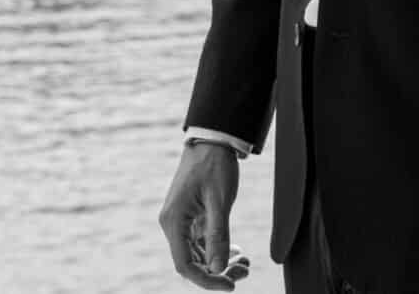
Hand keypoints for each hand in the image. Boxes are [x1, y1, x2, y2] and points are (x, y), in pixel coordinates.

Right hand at [158, 141, 250, 287]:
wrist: (213, 139)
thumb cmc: (214, 165)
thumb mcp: (220, 201)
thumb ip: (218, 236)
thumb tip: (217, 269)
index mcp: (174, 221)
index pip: (185, 265)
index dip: (206, 280)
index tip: (230, 285)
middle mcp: (173, 224)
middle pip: (192, 262)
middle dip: (217, 272)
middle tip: (244, 272)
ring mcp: (182, 221)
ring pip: (199, 254)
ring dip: (220, 262)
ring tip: (244, 263)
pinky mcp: (192, 217)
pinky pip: (202, 242)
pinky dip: (219, 249)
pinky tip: (237, 252)